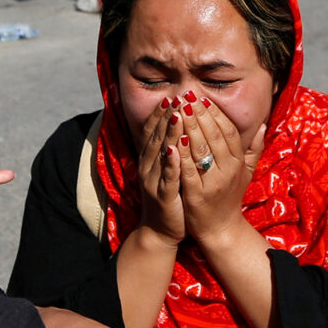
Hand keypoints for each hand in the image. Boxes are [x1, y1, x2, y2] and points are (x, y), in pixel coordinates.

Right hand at [135, 97, 185, 246]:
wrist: (160, 230)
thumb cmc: (169, 197)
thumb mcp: (168, 170)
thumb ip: (170, 148)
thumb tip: (178, 126)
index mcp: (151, 159)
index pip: (153, 131)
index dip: (161, 114)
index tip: (172, 97)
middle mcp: (148, 166)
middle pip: (156, 136)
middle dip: (167, 116)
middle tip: (177, 97)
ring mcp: (153, 181)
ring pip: (161, 152)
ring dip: (168, 133)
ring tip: (177, 114)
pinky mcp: (162, 196)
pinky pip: (167, 177)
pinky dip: (170, 162)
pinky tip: (175, 150)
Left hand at [175, 93, 265, 243]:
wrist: (221, 229)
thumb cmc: (230, 197)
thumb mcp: (245, 172)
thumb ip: (253, 148)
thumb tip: (262, 125)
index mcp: (238, 162)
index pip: (228, 131)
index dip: (215, 113)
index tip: (202, 98)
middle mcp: (228, 170)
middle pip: (214, 136)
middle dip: (199, 114)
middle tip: (187, 96)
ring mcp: (213, 182)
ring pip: (200, 149)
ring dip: (189, 127)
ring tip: (177, 109)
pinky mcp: (197, 194)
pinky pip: (188, 169)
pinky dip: (180, 154)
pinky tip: (172, 139)